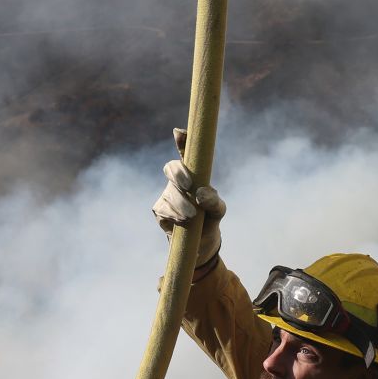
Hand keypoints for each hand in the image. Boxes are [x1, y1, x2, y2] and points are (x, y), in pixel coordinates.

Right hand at [151, 131, 225, 264]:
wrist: (199, 246)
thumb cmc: (210, 221)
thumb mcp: (219, 211)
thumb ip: (214, 201)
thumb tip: (200, 194)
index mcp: (193, 175)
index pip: (186, 154)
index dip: (182, 141)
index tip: (179, 132)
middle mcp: (177, 181)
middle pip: (172, 168)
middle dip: (179, 174)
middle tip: (189, 186)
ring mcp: (166, 195)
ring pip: (170, 193)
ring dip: (181, 204)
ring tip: (192, 217)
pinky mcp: (159, 210)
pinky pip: (163, 209)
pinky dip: (174, 215)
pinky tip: (183, 222)